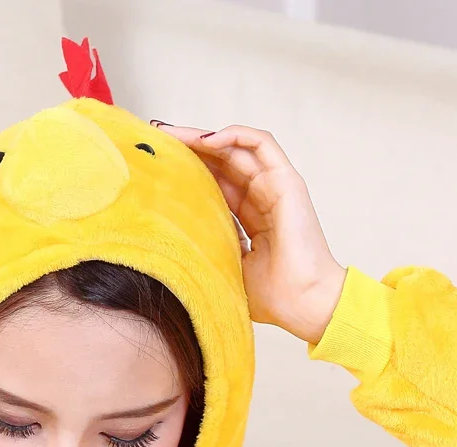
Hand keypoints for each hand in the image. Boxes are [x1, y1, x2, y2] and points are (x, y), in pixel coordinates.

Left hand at [151, 122, 346, 343]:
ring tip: (172, 134)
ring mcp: (275, 187)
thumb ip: (208, 243)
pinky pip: (261, 144)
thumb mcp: (225, 264)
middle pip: (220, 161)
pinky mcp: (287, 181)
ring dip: (202, 137)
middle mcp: (261, 197)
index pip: (213, 183)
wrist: (302, 303)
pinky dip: (234, 136)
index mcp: (248, 217)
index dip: (186, 169)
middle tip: (155, 137)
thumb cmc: (271, 296)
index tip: (155, 163)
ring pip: (236, 148)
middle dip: (187, 147)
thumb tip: (171, 231)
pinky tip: (206, 140)